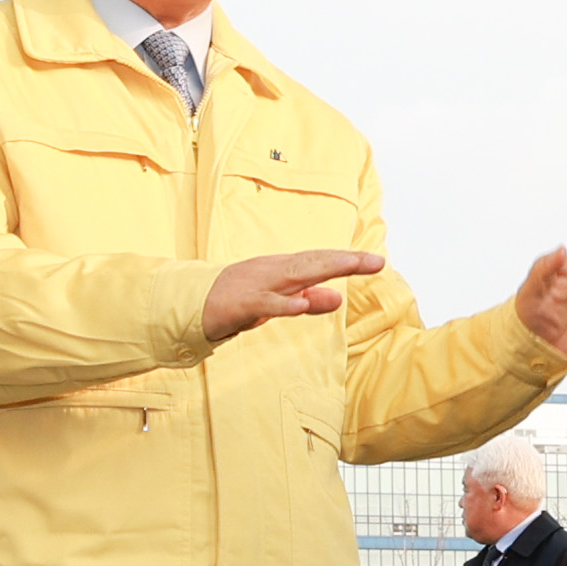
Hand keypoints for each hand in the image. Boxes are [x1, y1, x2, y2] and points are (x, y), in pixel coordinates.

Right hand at [203, 248, 384, 341]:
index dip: (348, 261)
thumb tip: (337, 298)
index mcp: (283, 270)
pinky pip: (265, 304)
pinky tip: (302, 305)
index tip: (376, 262)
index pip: (320, 262)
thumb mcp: (277, 302)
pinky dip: (284, 303)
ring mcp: (257, 284)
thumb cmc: (236, 301)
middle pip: (313, 262)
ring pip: (295, 275)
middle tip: (375, 261)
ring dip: (324, 269)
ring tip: (352, 265)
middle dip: (345, 260)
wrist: (190, 305)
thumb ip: (307, 299)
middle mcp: (273, 271)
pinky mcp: (241, 304)